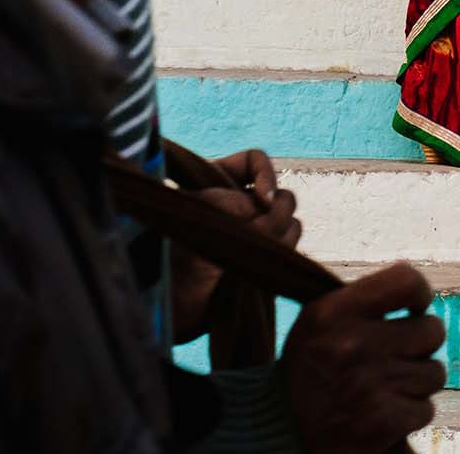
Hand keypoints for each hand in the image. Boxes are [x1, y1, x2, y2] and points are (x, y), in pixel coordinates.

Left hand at [170, 150, 300, 342]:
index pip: (254, 161)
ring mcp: (253, 236)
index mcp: (217, 182)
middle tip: (257, 233)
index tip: (261, 200)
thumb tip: (271, 216)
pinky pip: (289, 252)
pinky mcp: (261, 263)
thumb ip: (243, 203)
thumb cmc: (176, 246)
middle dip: (276, 213)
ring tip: (252, 254)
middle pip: (281, 197)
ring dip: (279, 237)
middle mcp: (239, 207)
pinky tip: (259, 266)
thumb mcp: (206, 208)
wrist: (168, 297)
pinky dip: (281, 256)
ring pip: (291, 225)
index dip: (264, 173)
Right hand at [283, 262, 446, 452]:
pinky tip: (383, 412)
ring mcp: (369, 385)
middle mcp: (352, 345)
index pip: (407, 281)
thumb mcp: (318, 322)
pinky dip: (410, 413)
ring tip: (384, 387)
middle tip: (395, 356)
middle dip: (420, 345)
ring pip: (434, 373)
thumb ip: (362, 300)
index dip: (419, 294)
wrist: (282, 433)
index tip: (412, 309)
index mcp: (333, 313)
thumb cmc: (309, 370)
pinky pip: (426, 409)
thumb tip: (415, 291)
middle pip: (432, 330)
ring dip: (415, 382)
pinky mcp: (382, 422)